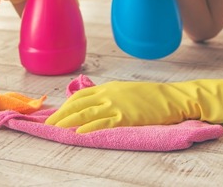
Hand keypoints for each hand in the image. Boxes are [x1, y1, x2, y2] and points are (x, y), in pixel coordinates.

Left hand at [45, 78, 222, 132]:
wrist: (175, 98)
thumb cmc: (153, 98)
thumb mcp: (127, 92)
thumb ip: (110, 96)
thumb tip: (94, 103)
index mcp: (109, 88)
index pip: (80, 96)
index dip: (65, 106)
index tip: (54, 114)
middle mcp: (109, 94)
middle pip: (77, 104)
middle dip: (61, 114)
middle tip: (48, 124)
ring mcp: (117, 104)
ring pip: (85, 113)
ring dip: (68, 122)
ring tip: (55, 130)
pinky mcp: (125, 116)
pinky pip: (101, 122)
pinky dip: (87, 128)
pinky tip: (78, 134)